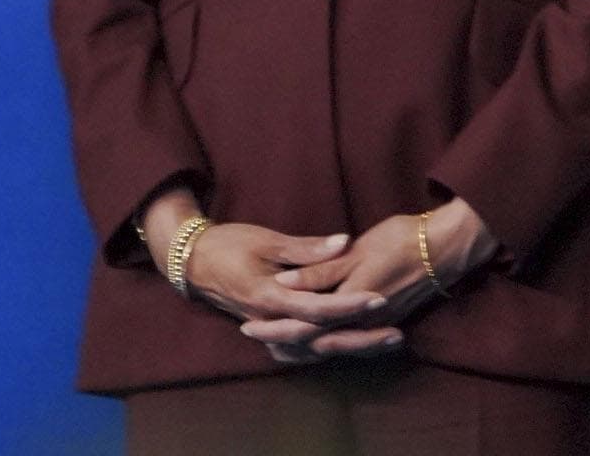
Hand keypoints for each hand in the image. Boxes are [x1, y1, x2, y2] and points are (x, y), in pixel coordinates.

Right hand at [172, 220, 396, 355]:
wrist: (193, 262)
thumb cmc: (230, 245)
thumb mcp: (268, 240)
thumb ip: (306, 248)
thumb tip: (344, 242)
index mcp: (269, 298)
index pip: (316, 308)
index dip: (349, 305)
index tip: (379, 299)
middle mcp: (269, 322)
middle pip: (320, 337)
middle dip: (359, 338)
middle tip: (396, 335)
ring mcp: (268, 330)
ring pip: (313, 348)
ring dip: (349, 347)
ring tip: (386, 342)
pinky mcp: (269, 330)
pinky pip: (302, 347)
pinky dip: (328, 347)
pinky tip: (354, 346)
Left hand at [238, 202, 498, 363]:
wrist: (448, 246)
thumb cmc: (402, 239)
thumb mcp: (359, 248)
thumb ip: (322, 269)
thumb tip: (284, 283)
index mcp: (350, 302)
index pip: (303, 324)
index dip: (274, 326)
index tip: (248, 323)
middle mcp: (361, 322)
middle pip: (312, 342)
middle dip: (282, 341)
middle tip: (254, 336)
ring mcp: (375, 326)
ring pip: (330, 347)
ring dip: (302, 347)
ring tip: (276, 344)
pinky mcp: (386, 322)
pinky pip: (349, 344)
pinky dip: (327, 345)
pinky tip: (317, 340)